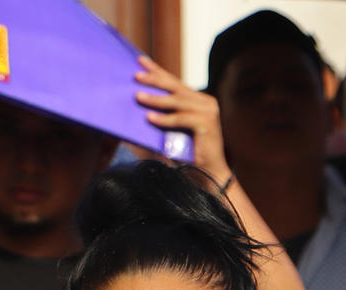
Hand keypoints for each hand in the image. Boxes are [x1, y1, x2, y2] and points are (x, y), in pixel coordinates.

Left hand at [134, 56, 227, 183]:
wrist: (209, 173)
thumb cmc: (189, 152)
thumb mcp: (173, 128)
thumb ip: (164, 114)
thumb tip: (138, 101)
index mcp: (199, 100)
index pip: (175, 82)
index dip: (157, 70)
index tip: (140, 60)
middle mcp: (206, 102)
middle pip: (175, 87)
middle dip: (155, 79)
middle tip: (136, 76)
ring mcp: (208, 112)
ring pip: (177, 101)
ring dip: (156, 99)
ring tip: (138, 97)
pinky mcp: (207, 124)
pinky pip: (181, 118)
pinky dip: (165, 119)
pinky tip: (150, 118)